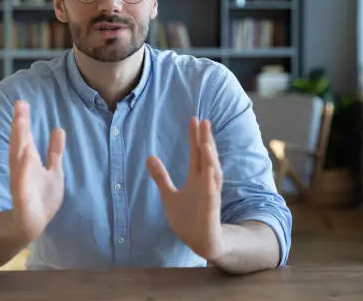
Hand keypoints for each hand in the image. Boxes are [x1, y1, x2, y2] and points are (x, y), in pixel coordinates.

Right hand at [9, 100, 65, 242]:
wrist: (33, 224)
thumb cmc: (42, 198)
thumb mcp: (53, 170)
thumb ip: (54, 151)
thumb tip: (59, 129)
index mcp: (28, 160)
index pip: (25, 136)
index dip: (23, 120)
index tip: (22, 102)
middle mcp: (22, 168)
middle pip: (20, 142)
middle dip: (19, 124)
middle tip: (20, 104)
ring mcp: (20, 181)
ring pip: (18, 157)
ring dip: (19, 140)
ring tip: (21, 122)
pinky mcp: (22, 197)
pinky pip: (21, 181)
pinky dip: (23, 168)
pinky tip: (26, 154)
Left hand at [146, 118, 225, 261]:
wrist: (200, 243)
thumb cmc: (188, 219)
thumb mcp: (169, 195)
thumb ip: (161, 177)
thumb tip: (149, 156)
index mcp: (197, 179)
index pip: (197, 154)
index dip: (195, 137)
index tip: (195, 119)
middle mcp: (206, 184)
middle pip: (207, 159)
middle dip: (205, 141)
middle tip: (204, 122)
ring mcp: (210, 197)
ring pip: (213, 174)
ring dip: (210, 159)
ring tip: (206, 142)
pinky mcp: (211, 212)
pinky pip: (212, 197)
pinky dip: (211, 185)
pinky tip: (209, 171)